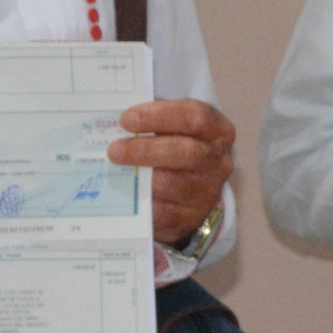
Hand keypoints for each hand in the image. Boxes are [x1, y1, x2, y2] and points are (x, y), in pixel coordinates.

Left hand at [112, 99, 235, 246]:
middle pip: (185, 152)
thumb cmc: (177, 147)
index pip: (195, 118)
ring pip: (171, 184)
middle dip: (145, 149)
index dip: (160, 116)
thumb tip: (115, 122)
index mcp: (217, 131)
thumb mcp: (175, 128)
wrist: (193, 190)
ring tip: (114, 169)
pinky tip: (124, 192)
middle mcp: (217, 161)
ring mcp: (206, 191)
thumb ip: (153, 120)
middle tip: (114, 150)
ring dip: (139, 176)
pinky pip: (162, 211)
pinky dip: (140, 201)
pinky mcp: (191, 216)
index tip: (126, 118)